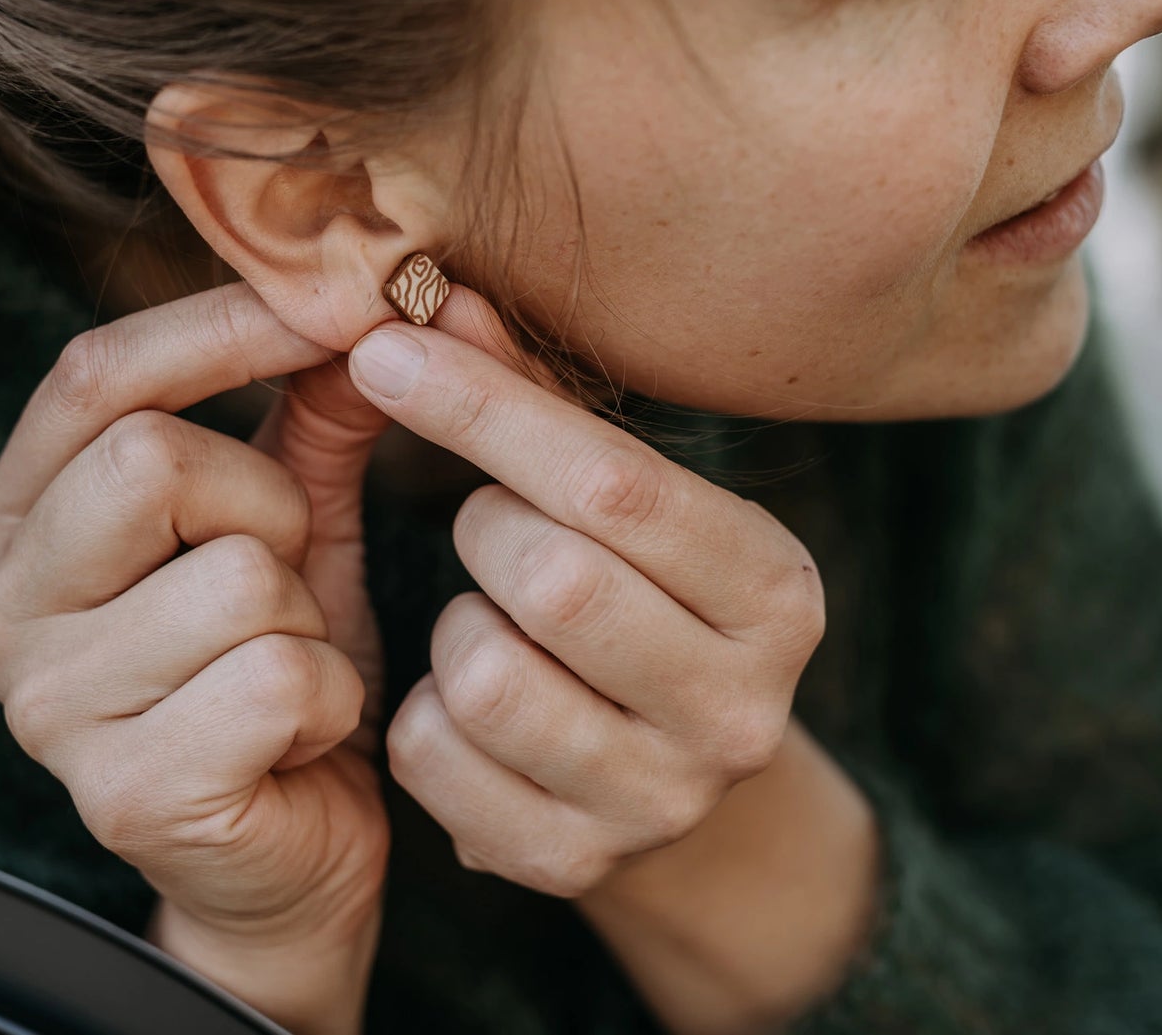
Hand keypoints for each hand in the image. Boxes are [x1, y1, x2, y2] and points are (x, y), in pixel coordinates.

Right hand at [0, 283, 394, 1030]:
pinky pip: (279, 676)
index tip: (337, 305)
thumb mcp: (290, 526)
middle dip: (262, 503)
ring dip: (306, 616)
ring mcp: (49, 710)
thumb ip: (311, 413)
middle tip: (282, 571)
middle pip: (150, 458)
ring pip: (238, 576)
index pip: (92, 375)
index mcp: (16, 523)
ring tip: (285, 667)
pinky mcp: (128, 792)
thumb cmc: (273, 674)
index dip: (223, 328)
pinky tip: (296, 735)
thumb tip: (372, 295)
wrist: (289, 858)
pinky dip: (326, 695)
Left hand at [345, 286, 828, 897]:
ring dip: (456, 627)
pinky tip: (471, 703)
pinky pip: (434, 758)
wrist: (667, 771)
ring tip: (493, 620)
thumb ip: (532, 398)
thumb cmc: (634, 591)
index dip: (483, 408)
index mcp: (778, 591)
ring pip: (485, 676)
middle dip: (484, 527)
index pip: (618, 485)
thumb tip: (430, 298)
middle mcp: (743, 709)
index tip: (383, 349)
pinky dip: (425, 712)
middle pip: (553, 580)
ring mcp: (663, 802)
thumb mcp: (615, 496)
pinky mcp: (572, 864)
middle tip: (490, 523)